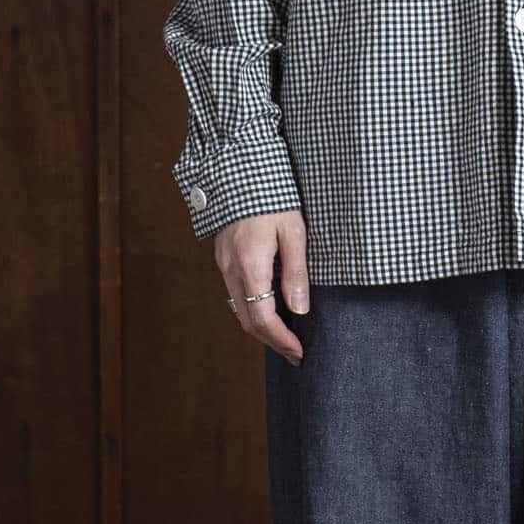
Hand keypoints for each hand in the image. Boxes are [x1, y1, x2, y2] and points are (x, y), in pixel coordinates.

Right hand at [214, 209, 309, 364]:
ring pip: (238, 310)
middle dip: (272, 342)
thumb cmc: (273, 195)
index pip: (262, 318)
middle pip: (247, 321)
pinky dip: (252, 311)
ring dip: (261, 329)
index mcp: (250, 265)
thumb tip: (299, 309)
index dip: (281, 340)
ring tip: (286, 338)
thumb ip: (296, 272)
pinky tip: (270, 312)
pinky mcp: (223, 258)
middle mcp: (231, 270)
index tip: (299, 352)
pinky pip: (235, 295)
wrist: (239, 169)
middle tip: (295, 354)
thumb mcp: (294, 230)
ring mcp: (224, 264)